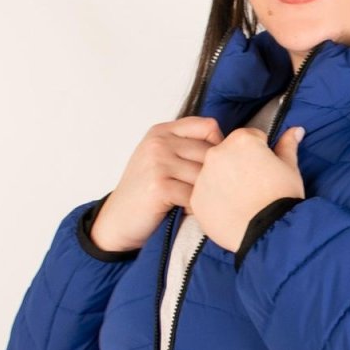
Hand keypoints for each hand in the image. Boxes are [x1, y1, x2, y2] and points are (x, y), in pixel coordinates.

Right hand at [89, 116, 223, 252]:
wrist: (117, 222)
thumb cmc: (145, 195)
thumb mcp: (162, 161)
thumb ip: (188, 149)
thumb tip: (232, 149)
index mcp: (162, 132)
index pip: (208, 126)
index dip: (220, 147)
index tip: (216, 168)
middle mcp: (159, 143)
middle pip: (211, 153)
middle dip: (216, 177)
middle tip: (208, 195)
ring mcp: (158, 163)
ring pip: (206, 176)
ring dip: (208, 195)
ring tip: (198, 205)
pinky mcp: (159, 186)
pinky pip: (196, 197)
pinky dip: (198, 210)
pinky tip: (189, 214)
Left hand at [190, 124, 305, 253]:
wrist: (268, 232)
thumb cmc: (282, 198)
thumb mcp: (290, 168)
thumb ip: (287, 146)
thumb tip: (296, 130)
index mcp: (241, 140)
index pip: (249, 138)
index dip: (260, 153)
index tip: (265, 168)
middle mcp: (216, 153)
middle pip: (227, 153)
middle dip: (238, 164)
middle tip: (253, 186)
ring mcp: (203, 176)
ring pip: (212, 174)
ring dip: (224, 181)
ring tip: (242, 200)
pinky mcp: (196, 199)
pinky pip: (205, 195)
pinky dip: (215, 200)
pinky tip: (231, 210)